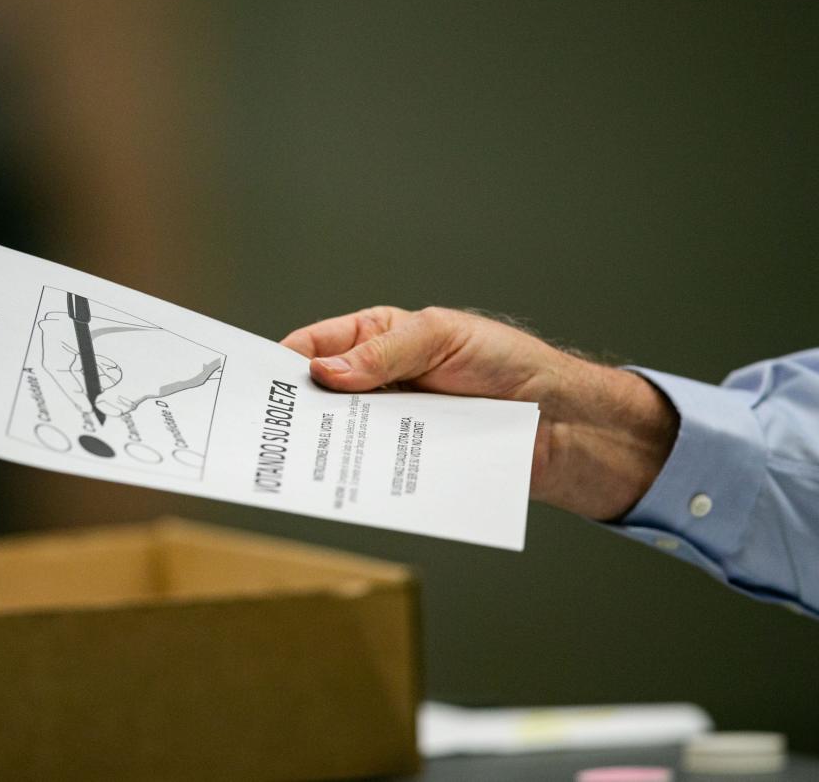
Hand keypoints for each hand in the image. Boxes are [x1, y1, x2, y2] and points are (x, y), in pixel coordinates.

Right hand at [281, 306, 677, 520]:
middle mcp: (376, 385)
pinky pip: (375, 470)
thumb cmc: (508, 365)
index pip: (313, 346)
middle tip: (266, 427)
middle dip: (292, 411)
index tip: (256, 382)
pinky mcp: (410, 464)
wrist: (562, 422)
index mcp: (376, 339)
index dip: (281, 361)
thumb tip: (324, 371)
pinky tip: (345, 480)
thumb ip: (384, 353)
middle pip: (317, 398)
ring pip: (341, 438)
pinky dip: (357, 475)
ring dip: (322, 446)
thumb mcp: (442, 338)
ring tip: (298, 458)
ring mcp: (392, 427)